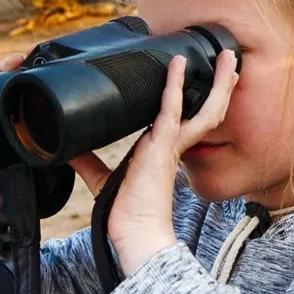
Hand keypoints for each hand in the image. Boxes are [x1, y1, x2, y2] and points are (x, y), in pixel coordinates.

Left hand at [106, 49, 236, 275]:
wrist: (134, 236)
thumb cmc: (124, 215)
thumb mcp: (101, 180)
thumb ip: (87, 160)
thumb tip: (64, 145)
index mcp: (163, 152)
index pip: (183, 118)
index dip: (190, 96)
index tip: (192, 73)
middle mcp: (173, 146)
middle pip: (208, 111)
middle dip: (221, 86)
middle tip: (229, 61)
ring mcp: (172, 146)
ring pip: (206, 109)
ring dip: (220, 83)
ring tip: (230, 57)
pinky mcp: (163, 148)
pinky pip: (172, 110)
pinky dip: (173, 86)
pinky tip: (176, 63)